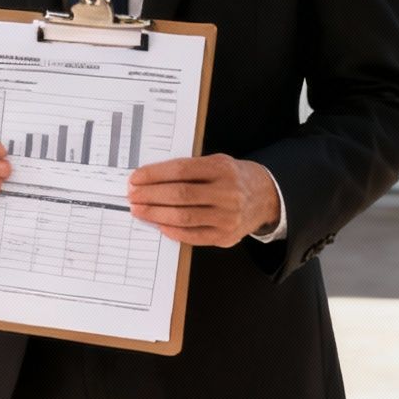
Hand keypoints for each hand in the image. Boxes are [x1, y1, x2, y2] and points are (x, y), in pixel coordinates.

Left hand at [126, 154, 281, 246]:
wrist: (266, 197)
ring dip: (156, 214)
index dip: (153, 175)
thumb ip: (188, 169)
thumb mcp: (216, 162)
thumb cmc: (232, 177)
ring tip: (139, 210)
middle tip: (132, 196)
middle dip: (150, 196)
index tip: (135, 178)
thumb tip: (148, 179)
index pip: (180, 171)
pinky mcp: (226, 236)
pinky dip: (172, 230)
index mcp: (221, 168)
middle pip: (180, 195)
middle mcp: (227, 193)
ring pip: (184, 217)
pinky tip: (159, 224)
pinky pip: (193, 236)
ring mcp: (228, 217)